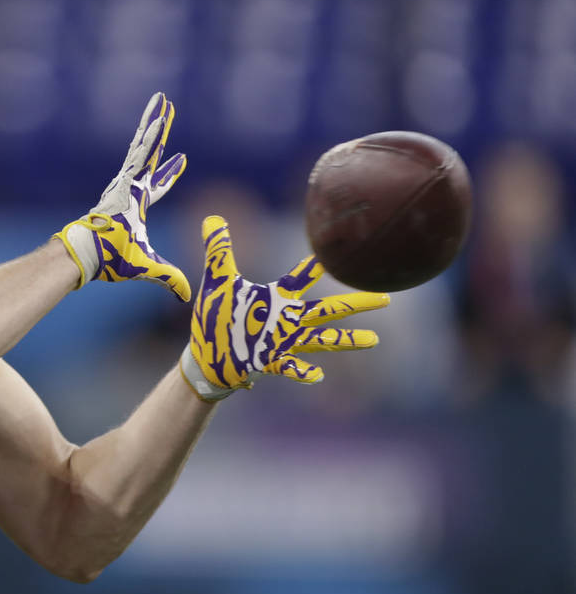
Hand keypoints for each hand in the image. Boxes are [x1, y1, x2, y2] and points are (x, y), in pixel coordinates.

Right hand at [53, 92, 189, 300]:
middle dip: (160, 133)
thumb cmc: (110, 261)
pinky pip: (141, 151)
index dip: (170, 173)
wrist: (87, 255)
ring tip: (165, 101)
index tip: (182, 159)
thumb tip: (186, 296)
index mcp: (135, 205)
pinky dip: (150, 135)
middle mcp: (130, 188)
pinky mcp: (123, 179)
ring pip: (146, 146)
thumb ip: (169, 278)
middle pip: (151, 154)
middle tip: (168, 110)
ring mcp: (125, 181)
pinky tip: (159, 117)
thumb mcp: (149, 269)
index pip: (157, 185)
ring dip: (156, 124)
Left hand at [180, 215, 388, 400]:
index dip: (319, 265)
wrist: (207, 356)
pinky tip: (319, 375)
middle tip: (387, 298)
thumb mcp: (216, 282)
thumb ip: (218, 251)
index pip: (302, 277)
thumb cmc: (217, 318)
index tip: (343, 253)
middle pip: (327, 309)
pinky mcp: (269, 362)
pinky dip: (304, 372)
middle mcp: (286, 320)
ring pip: (321, 340)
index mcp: (276, 298)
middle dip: (356, 304)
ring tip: (374, 340)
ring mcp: (281, 342)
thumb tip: (212, 218)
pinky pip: (291, 367)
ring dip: (346, 340)